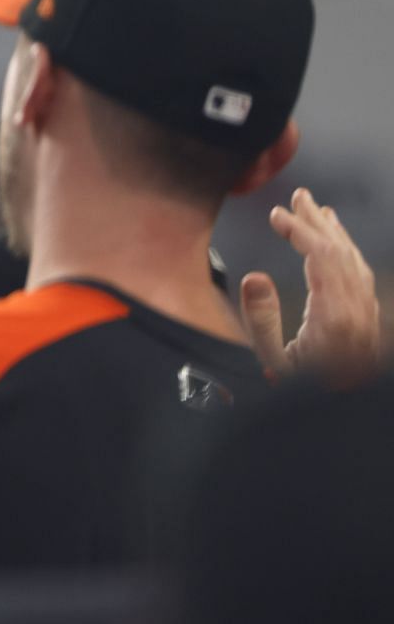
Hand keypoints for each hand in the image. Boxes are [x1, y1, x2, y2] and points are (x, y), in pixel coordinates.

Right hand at [240, 187, 382, 381]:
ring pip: (357, 264)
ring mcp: (367, 320)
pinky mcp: (367, 328)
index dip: (299, 229)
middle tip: (301, 197)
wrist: (341, 426)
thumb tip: (256, 279)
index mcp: (334, 317)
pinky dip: (347, 257)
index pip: (321, 255)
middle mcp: (357, 314)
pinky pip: (362, 280)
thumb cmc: (305, 399)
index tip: (278, 215)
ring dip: (336, 235)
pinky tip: (339, 254)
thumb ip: (262, 320)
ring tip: (320, 215)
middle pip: (342, 253)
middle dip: (319, 221)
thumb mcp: (270, 364)